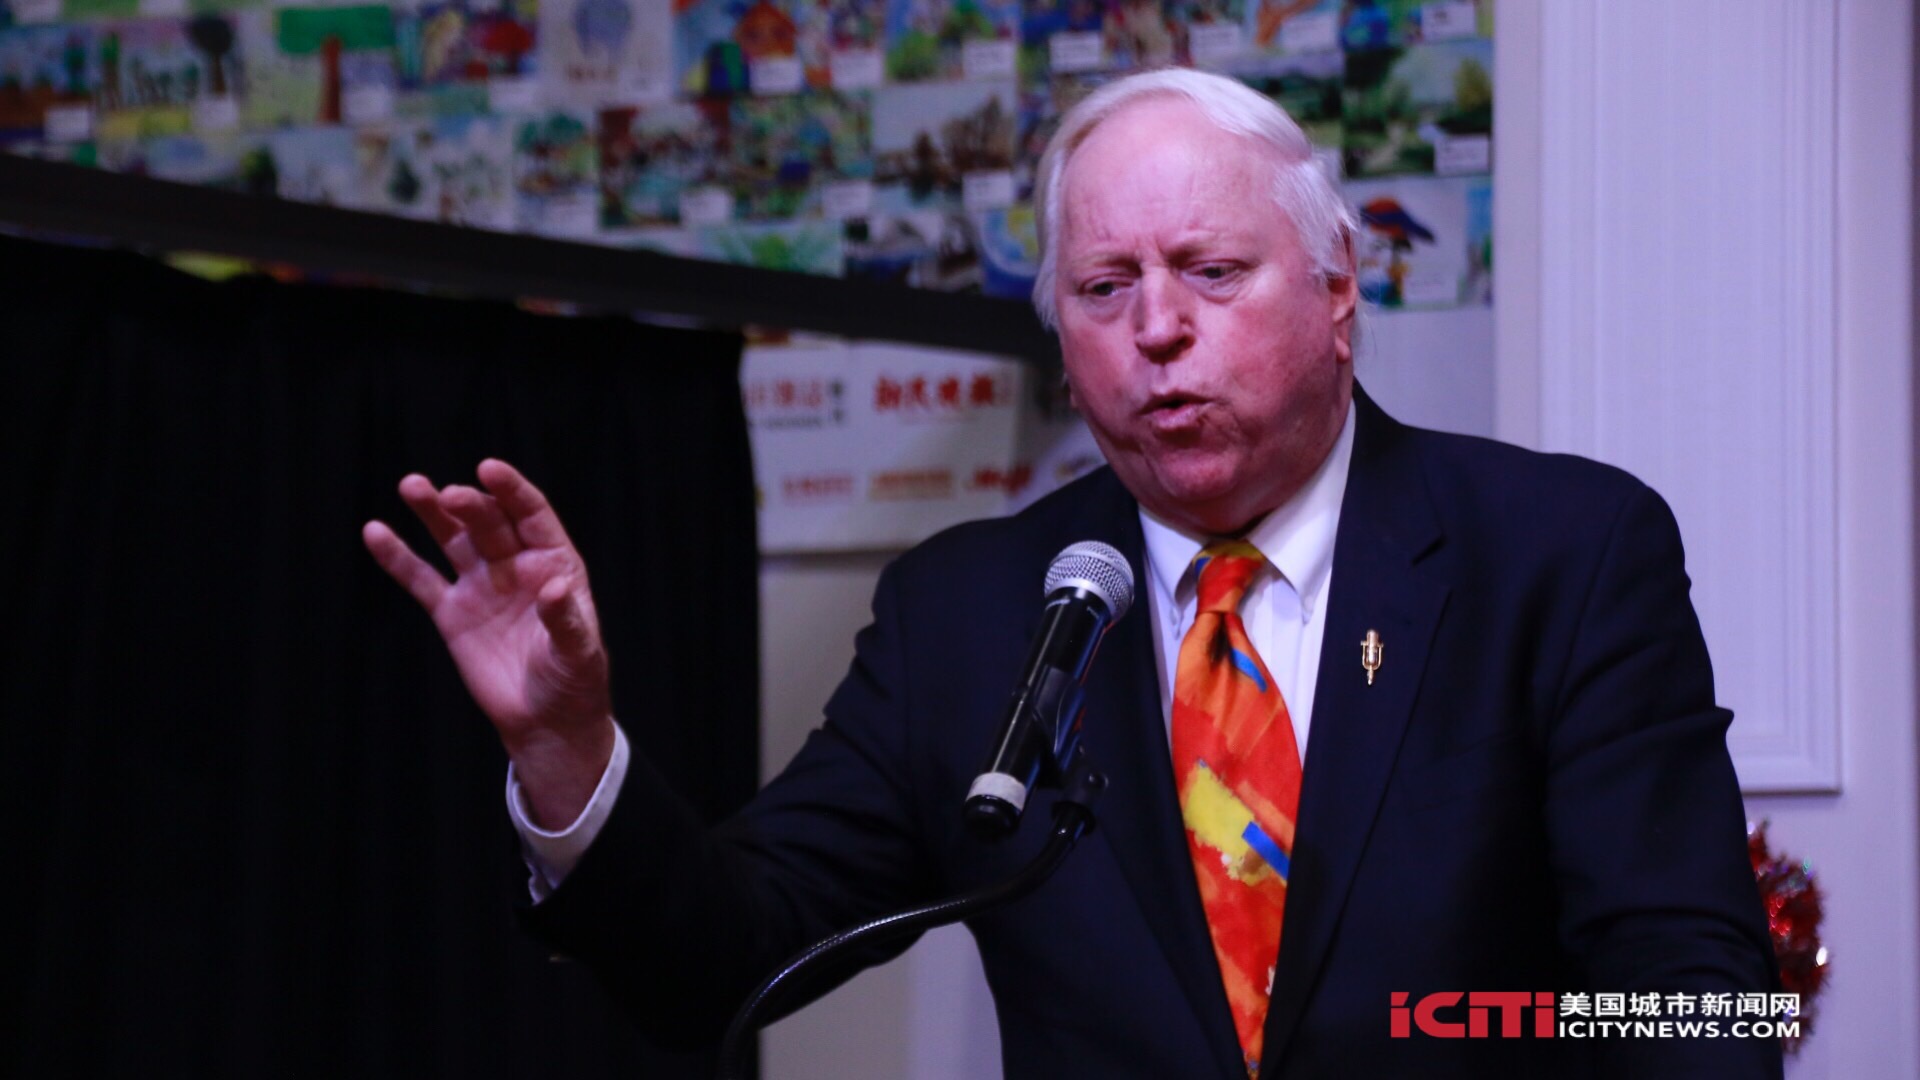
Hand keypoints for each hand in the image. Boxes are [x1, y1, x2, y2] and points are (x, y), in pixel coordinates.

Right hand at [363, 459, 614, 827]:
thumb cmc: (574, 681)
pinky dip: (399, 557)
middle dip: (469, 505)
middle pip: (488, 523)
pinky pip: (421, 579)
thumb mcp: (579, 653)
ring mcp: (481, 585)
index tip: (489, 468)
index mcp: (555, 563)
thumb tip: (557, 588)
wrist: (546, 721)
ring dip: (432, 513)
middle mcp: (516, 565)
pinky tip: (376, 532)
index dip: (511, 490)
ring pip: (453, 540)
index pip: (531, 515)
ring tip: (411, 485)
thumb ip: (567, 621)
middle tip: (447, 494)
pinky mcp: (452, 613)